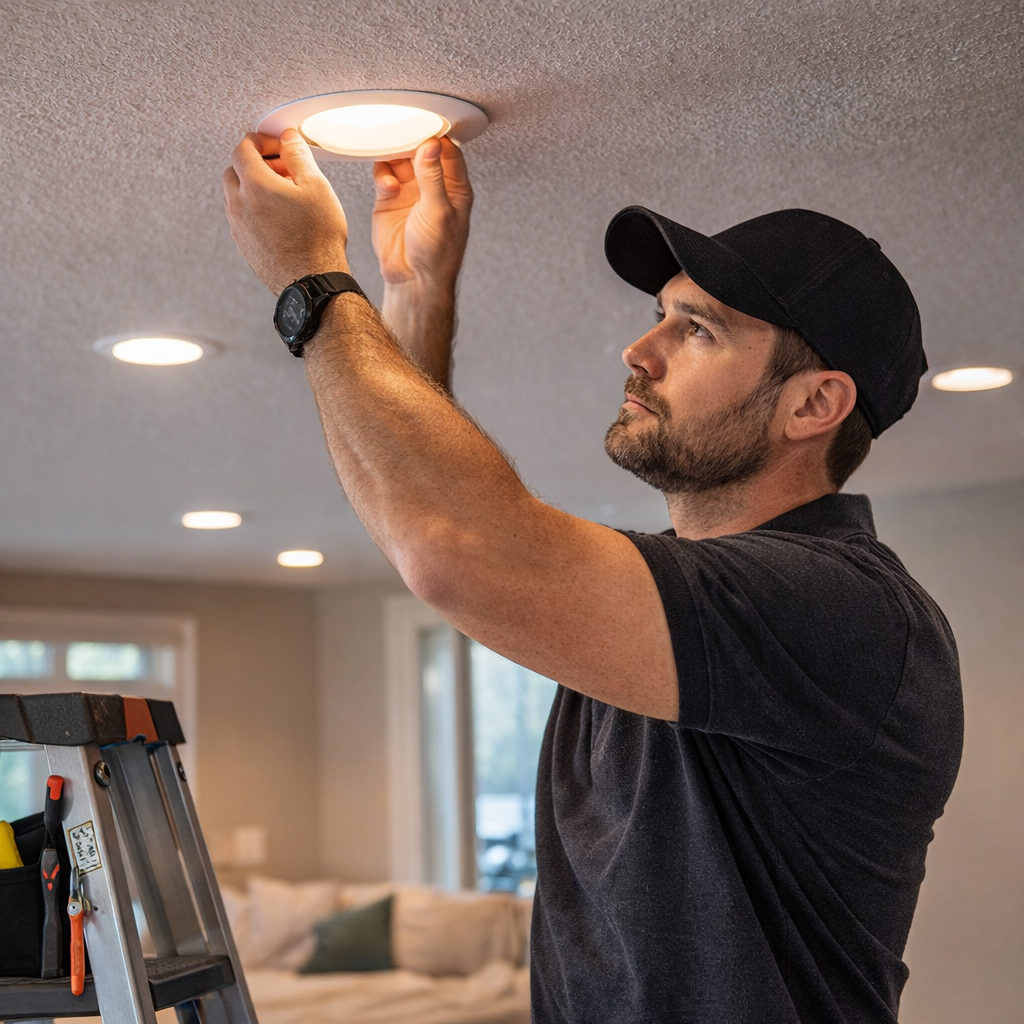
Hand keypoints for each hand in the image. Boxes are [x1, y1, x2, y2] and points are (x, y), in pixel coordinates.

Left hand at [223, 130, 349, 294]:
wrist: (312, 281)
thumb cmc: (317, 239)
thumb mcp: (316, 186)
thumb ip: (298, 155)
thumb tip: (287, 139)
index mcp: (255, 185)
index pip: (243, 148)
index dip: (260, 141)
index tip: (274, 144)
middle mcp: (239, 205)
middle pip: (234, 170)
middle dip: (255, 163)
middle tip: (280, 169)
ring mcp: (238, 228)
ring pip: (236, 195)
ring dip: (254, 188)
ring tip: (283, 196)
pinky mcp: (244, 246)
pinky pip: (242, 218)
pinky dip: (254, 209)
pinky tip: (278, 217)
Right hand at [371, 137, 472, 292]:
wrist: (413, 279)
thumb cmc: (437, 253)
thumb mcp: (439, 211)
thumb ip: (433, 177)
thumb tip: (432, 146)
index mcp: (454, 187)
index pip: (448, 151)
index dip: (437, 136)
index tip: (425, 124)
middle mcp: (433, 186)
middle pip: (420, 150)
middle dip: (410, 141)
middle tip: (401, 133)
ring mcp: (410, 191)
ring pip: (399, 158)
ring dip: (394, 155)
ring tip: (391, 158)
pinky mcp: (389, 199)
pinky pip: (384, 174)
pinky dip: (383, 175)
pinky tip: (388, 187)